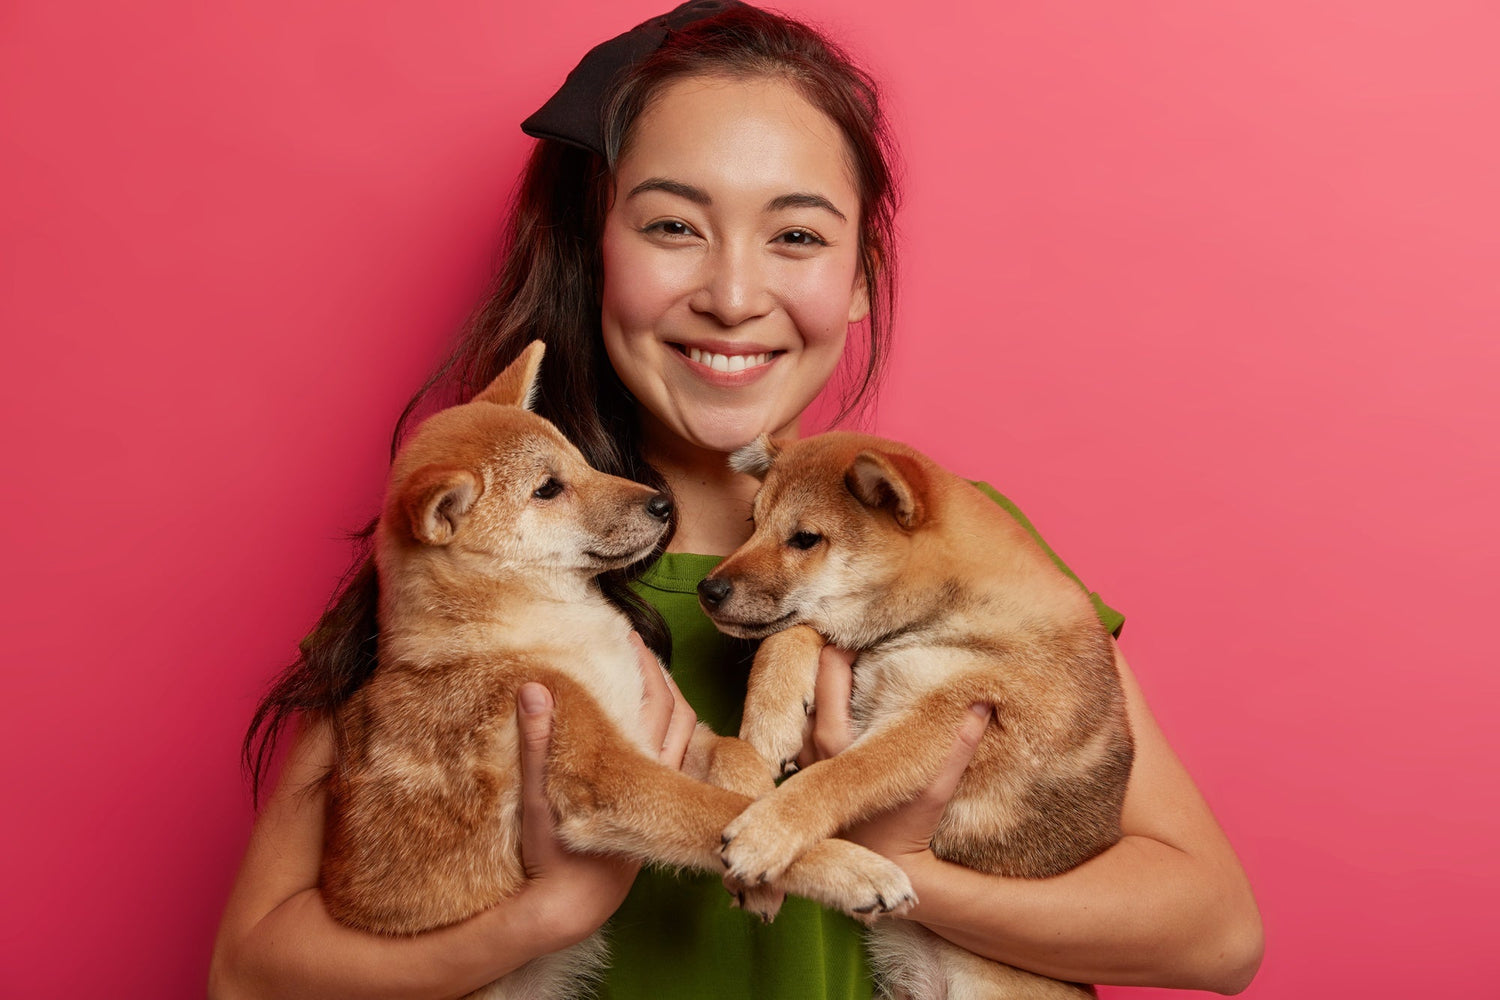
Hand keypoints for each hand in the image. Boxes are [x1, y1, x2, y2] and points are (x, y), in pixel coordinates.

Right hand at [514, 633, 696, 945]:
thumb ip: (536, 742)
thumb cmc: (552, 857)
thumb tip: (535, 686)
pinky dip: (659, 729)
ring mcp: (657, 794)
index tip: (628, 633)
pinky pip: (667, 756)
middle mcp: (658, 778)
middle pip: (676, 713)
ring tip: (639, 674)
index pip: (659, 701)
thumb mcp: (537, 797)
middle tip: (633, 644)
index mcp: (638, 768)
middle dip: (659, 675)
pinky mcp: (648, 807)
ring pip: (677, 736)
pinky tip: (636, 721)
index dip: (648, 664)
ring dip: (663, 701)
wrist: (569, 909)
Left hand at [799, 645, 990, 866]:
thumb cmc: (905, 828)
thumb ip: (957, 745)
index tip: (872, 624)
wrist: (877, 868)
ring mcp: (801, 750)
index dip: (846, 637)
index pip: (829, 666)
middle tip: (864, 628)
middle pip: (808, 669)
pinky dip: (816, 692)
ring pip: (801, 689)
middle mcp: (809, 740)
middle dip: (832, 644)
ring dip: (823, 668)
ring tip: (855, 648)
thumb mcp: (935, 788)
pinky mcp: (803, 760)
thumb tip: (981, 701)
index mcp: (837, 738)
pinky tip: (845, 682)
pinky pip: (801, 712)